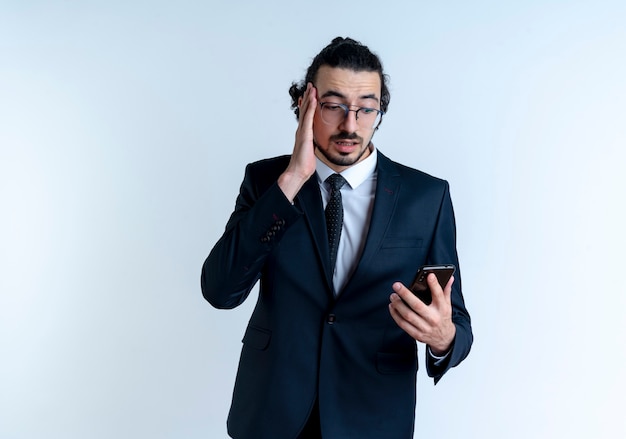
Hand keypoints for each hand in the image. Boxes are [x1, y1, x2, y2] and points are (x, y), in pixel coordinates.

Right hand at [278, 83, 316, 201]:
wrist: (298, 171)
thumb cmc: (303, 164)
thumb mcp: (310, 151)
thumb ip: (311, 144)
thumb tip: (314, 144)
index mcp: (303, 133)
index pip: (305, 116)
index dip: (307, 104)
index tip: (310, 95)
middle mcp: (301, 130)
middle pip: (304, 110)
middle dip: (307, 97)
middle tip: (310, 86)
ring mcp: (302, 131)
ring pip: (305, 111)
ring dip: (309, 98)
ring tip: (311, 87)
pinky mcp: (305, 134)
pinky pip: (308, 118)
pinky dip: (310, 107)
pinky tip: (313, 99)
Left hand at [388, 274, 455, 354]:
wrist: (444, 339)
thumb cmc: (443, 318)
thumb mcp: (447, 305)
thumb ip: (446, 291)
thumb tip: (449, 278)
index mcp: (442, 309)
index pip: (439, 295)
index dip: (434, 285)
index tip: (429, 275)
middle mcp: (433, 318)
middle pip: (417, 305)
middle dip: (405, 294)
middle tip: (396, 285)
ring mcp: (424, 327)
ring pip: (408, 315)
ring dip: (398, 305)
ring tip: (393, 296)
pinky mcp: (417, 334)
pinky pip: (403, 324)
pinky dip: (395, 315)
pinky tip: (392, 306)